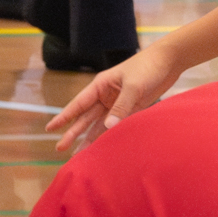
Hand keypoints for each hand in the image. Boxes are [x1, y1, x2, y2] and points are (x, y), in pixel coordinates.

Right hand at [50, 46, 185, 150]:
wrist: (168, 62)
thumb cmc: (147, 67)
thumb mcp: (133, 86)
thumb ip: (121, 107)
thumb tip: (109, 127)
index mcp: (99, 86)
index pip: (77, 105)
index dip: (63, 117)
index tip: (50, 128)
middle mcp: (105, 97)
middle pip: (85, 118)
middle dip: (73, 133)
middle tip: (60, 148)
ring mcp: (117, 104)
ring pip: (100, 125)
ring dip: (90, 138)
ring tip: (81, 154)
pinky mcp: (131, 110)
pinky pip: (117, 125)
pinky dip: (110, 136)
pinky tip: (104, 147)